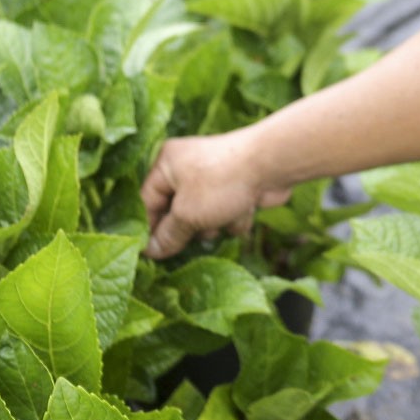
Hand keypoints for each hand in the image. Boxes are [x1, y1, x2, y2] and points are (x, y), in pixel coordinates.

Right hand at [140, 132, 290, 258]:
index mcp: (167, 164)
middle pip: (176, 212)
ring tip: (225, 216)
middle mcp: (187, 168)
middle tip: (199, 230)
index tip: (151, 255)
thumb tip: (150, 251)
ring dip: (216, 224)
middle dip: (191, 226)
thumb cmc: (221, 183)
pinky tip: (246, 208)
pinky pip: (225, 212)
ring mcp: (213, 178)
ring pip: (203, 217)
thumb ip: (168, 235)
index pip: (146, 202)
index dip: (149, 229)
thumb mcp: (187, 214)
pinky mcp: (235, 187)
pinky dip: (235, 216)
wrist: (272, 165)